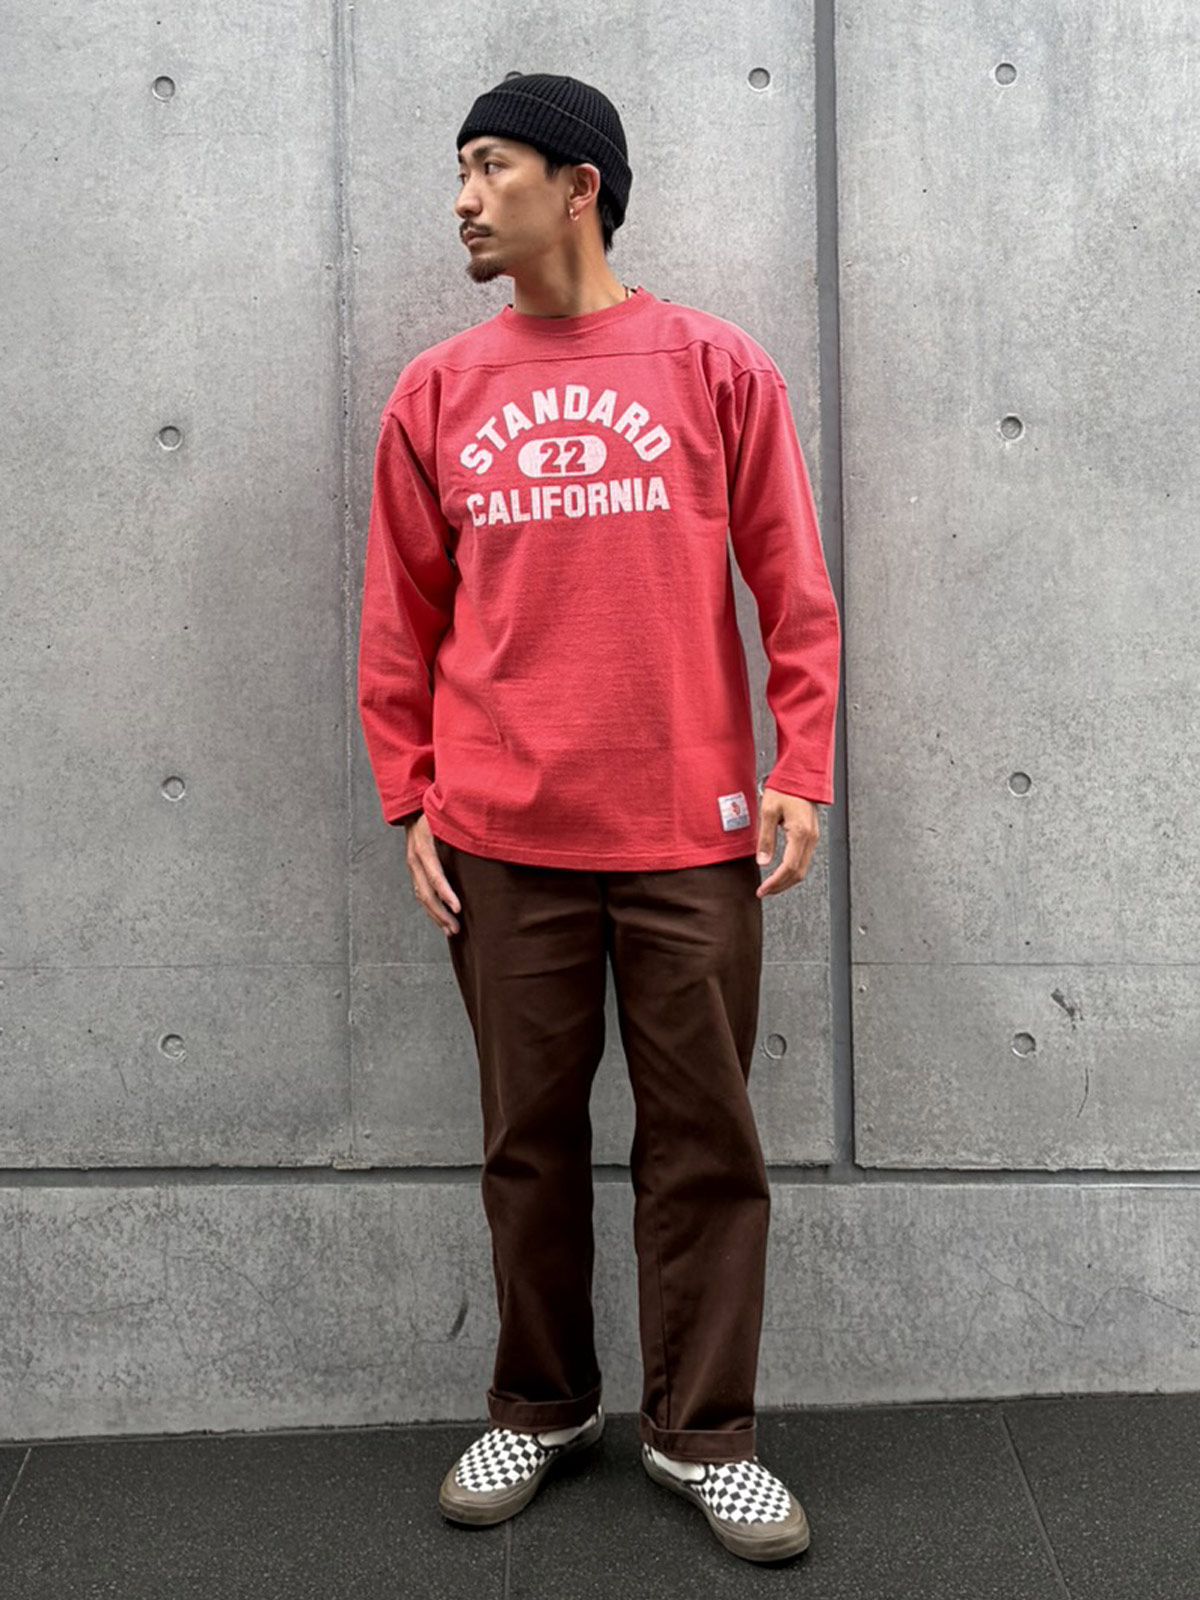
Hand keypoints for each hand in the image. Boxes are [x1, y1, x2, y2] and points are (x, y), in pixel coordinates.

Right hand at [405, 813, 461, 934]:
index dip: (446, 893)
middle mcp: (414, 858)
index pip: (434, 874)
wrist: (412, 803)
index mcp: (423, 846)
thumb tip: (485, 833)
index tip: (458, 908)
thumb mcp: (444, 814)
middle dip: (441, 913)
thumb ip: (461, 825)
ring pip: (422, 896)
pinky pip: (421, 892)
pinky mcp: (415, 869)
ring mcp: (412, 865)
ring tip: (451, 931)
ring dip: (435, 915)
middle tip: (457, 929)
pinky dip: (431, 908)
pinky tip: (442, 919)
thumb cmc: (434, 808)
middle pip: (426, 892)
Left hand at [755, 789, 819, 897]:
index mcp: (801, 833)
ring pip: (802, 868)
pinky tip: (779, 871)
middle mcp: (811, 838)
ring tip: (770, 885)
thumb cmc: (785, 787)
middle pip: (798, 873)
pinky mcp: (811, 835)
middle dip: (780, 886)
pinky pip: (803, 859)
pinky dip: (791, 870)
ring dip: (786, 880)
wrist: (800, 774)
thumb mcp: (768, 812)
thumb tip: (762, 861)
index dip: (775, 882)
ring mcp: (813, 837)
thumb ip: (765, 839)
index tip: (763, 890)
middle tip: (764, 891)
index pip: (789, 868)